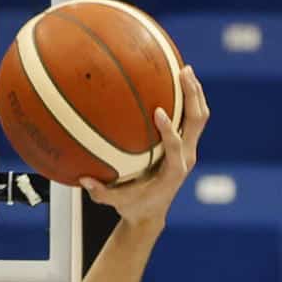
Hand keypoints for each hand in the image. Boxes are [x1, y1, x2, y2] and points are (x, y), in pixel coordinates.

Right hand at [81, 65, 209, 227]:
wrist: (151, 213)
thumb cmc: (132, 206)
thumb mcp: (115, 202)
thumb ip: (101, 193)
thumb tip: (82, 180)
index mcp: (172, 172)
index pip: (174, 146)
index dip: (169, 129)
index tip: (158, 111)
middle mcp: (186, 158)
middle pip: (196, 121)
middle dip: (192, 96)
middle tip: (183, 71)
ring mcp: (189, 149)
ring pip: (200, 115)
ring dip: (195, 92)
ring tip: (184, 69)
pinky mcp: (187, 144)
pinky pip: (191, 117)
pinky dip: (187, 98)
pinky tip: (175, 79)